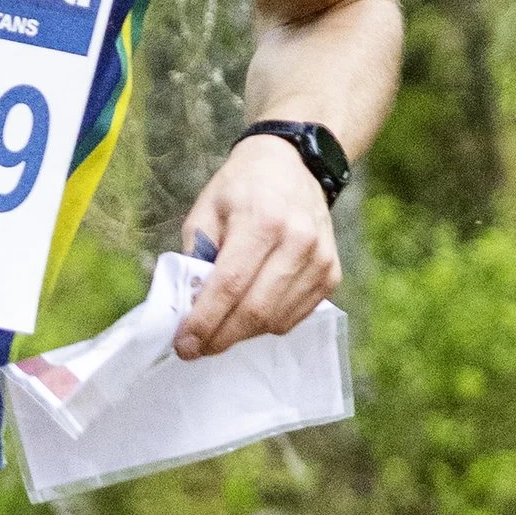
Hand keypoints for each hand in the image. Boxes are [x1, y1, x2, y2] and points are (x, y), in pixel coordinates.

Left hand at [173, 136, 340, 355]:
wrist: (294, 165)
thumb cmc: (242, 188)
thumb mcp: (206, 210)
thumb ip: (195, 257)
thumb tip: (188, 307)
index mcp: (261, 220)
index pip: (230, 284)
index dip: (205, 321)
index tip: (184, 345)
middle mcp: (297, 241)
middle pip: (256, 309)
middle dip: (221, 337)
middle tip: (195, 349)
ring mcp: (320, 259)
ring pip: (277, 320)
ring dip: (243, 334)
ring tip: (219, 330)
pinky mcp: (331, 273)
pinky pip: (296, 316)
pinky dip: (268, 325)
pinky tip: (248, 316)